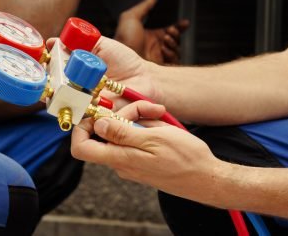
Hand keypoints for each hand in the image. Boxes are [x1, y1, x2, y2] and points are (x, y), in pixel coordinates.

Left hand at [71, 100, 224, 201]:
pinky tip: (162, 125)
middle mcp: (121, 163)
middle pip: (106, 132)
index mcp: (120, 158)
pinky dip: (145, 127)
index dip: (82, 128)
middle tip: (148, 109)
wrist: (206, 178)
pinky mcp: (142, 161)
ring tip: (160, 117)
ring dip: (139, 119)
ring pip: (122, 132)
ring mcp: (131, 163)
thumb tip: (98, 124)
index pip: (81, 147)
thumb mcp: (154, 138)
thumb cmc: (185, 158)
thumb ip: (122, 133)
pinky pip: (135, 139)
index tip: (97, 112)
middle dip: (124, 114)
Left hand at [114, 0, 189, 63]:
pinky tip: (164, 49)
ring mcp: (160, 56)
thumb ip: (143, 7)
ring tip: (165, 39)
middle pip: (176, 38)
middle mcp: (157, 45)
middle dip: (177, 32)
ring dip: (174, 41)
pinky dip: (172, 53)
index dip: (179, 25)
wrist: (121, 59)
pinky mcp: (162, 66)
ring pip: (177, 48)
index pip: (170, 28)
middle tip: (170, 30)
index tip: (185, 22)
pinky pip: (175, 60)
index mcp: (151, 34)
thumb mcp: (130, 18)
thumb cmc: (123, 40)